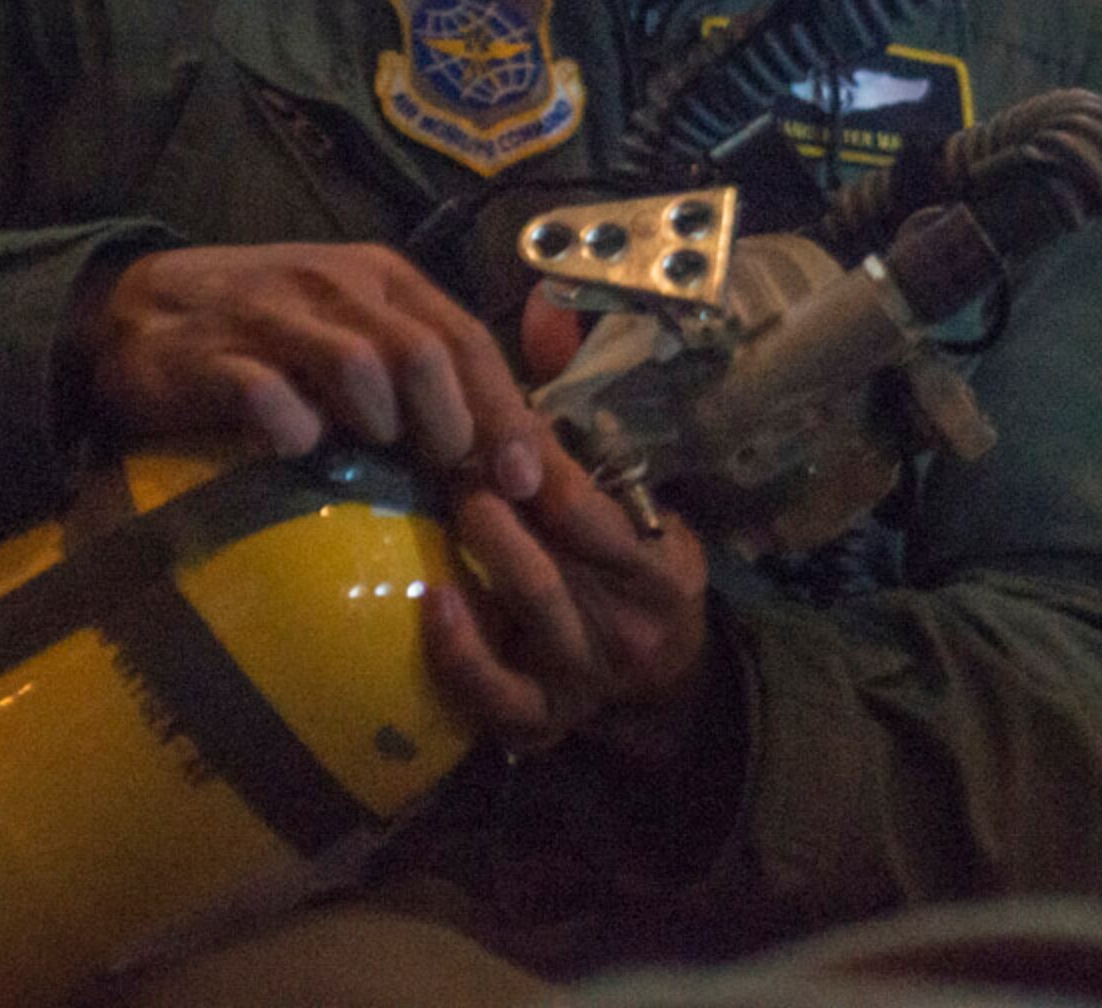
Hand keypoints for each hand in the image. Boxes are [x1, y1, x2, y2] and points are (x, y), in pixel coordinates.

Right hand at [82, 241, 542, 498]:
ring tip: (377, 459)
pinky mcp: (212, 354)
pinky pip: (267, 394)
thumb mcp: (356, 334)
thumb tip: (513, 460)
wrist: (143, 308)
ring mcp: (274, 315)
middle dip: (452, 427)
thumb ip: (425, 378)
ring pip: (360, 365)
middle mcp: (337, 285)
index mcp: (383, 278)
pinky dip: (293, 429)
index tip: (529, 483)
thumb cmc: (272, 333)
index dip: (505, 413)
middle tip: (453, 482)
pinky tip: (296, 451)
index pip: (466, 339)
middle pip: (425, 352)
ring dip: (381, 424)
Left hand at [423, 422, 708, 755]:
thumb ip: (593, 468)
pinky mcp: (541, 720)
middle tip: (460, 470)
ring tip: (455, 509)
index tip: (500, 433)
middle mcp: (621, 631)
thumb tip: (527, 381)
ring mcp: (578, 679)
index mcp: (656, 575)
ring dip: (484, 556)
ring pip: (527, 616)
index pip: (589, 519)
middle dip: (497, 515)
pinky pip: (496, 695)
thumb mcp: (648, 520)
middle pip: (550, 569)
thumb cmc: (641, 575)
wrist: (668, 677)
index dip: (540, 475)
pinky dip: (460, 652)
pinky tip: (433, 602)